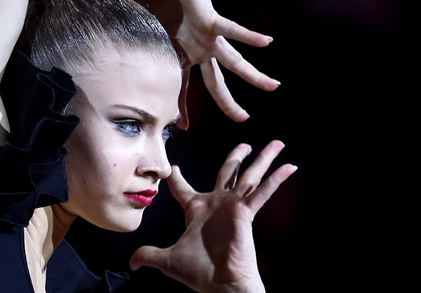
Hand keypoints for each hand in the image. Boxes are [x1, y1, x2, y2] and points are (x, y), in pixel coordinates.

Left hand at [129, 140, 296, 292]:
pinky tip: (289, 166)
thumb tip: (131, 261)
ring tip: (277, 143)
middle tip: (244, 145)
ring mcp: (233, 205)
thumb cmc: (198, 272)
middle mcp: (216, 203)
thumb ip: (149, 256)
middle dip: (236, 157)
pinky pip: (262, 192)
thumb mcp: (167, 260)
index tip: (172, 167)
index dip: (176, 178)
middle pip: (228, 172)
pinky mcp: (245, 211)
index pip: (183, 188)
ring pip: (249, 175)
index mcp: (197, 210)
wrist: (219, 283)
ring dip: (263, 159)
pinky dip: (276, 179)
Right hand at [138, 0, 279, 126]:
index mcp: (186, 53)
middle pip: (217, 82)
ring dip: (253, 75)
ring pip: (235, 61)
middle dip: (229, 103)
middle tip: (243, 119)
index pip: (186, 87)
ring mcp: (208, 36)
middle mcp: (201, 48)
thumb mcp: (149, 35)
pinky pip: (232, 30)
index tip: (184, 127)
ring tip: (273, 86)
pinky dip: (248, 36)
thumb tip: (131, 72)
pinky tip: (267, 42)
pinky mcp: (210, 20)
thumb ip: (148, 54)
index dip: (183, 107)